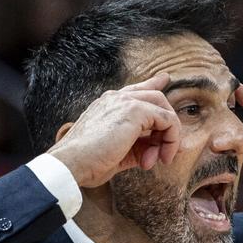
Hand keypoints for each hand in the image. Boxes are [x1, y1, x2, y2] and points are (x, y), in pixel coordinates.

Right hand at [47, 73, 180, 187]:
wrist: (71, 164)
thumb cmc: (88, 163)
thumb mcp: (118, 152)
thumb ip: (138, 146)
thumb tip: (157, 150)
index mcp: (108, 104)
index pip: (136, 90)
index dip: (153, 84)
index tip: (164, 78)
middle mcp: (116, 98)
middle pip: (156, 97)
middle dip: (168, 124)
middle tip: (165, 154)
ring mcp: (125, 101)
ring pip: (164, 108)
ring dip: (170, 137)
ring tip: (160, 160)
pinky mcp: (135, 110)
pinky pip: (168, 120)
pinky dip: (170, 140)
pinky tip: (159, 157)